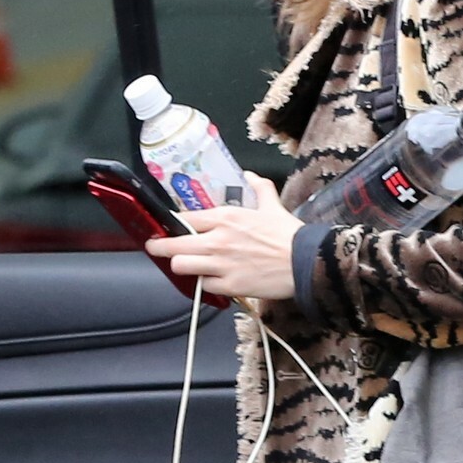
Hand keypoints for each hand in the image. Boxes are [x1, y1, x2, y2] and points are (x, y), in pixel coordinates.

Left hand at [147, 174, 299, 302]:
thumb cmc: (289, 235)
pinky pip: (203, 286)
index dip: (172, 224)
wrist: (306, 262)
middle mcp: (217, 240)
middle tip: (156, 248)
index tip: (168, 227)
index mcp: (225, 217)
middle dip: (160, 247)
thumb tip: (250, 175)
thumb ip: (258, 187)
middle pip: (172, 245)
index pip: (184, 218)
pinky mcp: (229, 286)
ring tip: (186, 265)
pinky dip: (206, 284)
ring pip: (181, 266)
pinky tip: (213, 279)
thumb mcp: (272, 204)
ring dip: (182, 266)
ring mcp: (221, 265)